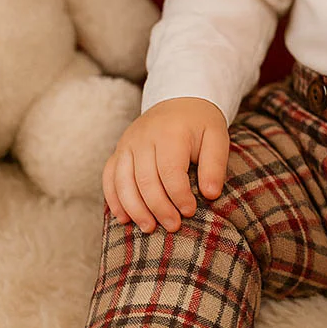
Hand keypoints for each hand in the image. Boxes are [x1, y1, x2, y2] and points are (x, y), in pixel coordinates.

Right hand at [102, 97, 228, 234]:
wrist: (180, 99)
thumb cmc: (201, 124)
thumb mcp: (217, 138)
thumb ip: (215, 165)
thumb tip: (211, 194)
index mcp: (170, 133)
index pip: (170, 171)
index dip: (179, 196)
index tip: (190, 211)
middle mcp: (143, 137)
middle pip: (145, 180)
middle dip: (158, 208)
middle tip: (173, 226)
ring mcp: (127, 143)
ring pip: (123, 182)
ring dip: (135, 209)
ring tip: (149, 228)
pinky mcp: (118, 150)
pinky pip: (109, 177)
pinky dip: (114, 199)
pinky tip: (123, 218)